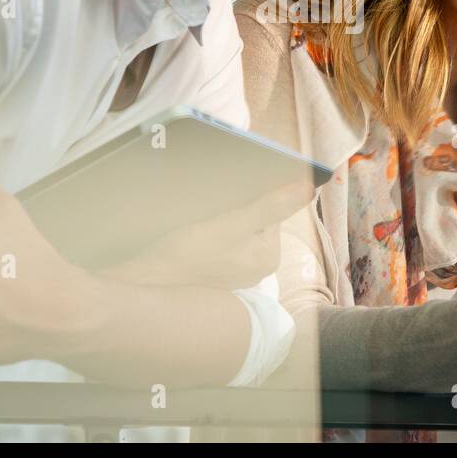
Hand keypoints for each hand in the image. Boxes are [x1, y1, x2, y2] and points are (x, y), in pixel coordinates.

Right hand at [93, 175, 315, 289]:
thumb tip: (310, 188)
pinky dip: (209, 225)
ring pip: (234, 226)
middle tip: (215, 189)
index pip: (270, 207)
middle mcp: (256, 266)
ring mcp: (234, 270)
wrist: (146, 282)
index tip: (236, 174)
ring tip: (201, 202)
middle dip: (237, 200)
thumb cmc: (187, 254)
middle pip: (253, 216)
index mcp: (267, 255)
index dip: (254, 188)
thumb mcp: (232, 225)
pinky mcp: (213, 270)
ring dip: (222, 210)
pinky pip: (219, 238)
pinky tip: (192, 220)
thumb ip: (271, 207)